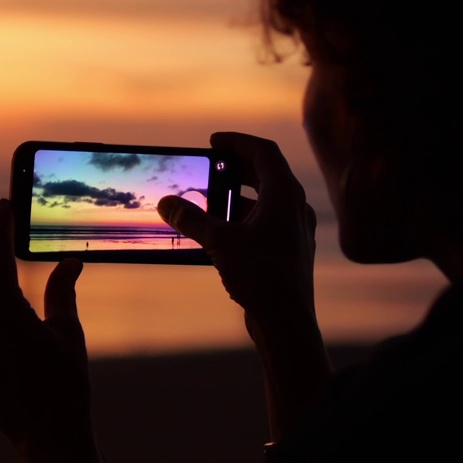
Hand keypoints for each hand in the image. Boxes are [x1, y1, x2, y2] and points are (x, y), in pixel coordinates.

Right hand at [158, 132, 328, 439]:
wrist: (287, 322)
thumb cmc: (261, 277)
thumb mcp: (219, 242)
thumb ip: (192, 219)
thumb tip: (167, 203)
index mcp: (284, 194)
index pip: (264, 152)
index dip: (238, 142)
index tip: (214, 141)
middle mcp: (294, 207)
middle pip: (266, 174)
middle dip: (236, 168)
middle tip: (211, 165)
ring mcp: (295, 230)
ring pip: (266, 201)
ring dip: (237, 196)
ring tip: (209, 199)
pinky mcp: (289, 251)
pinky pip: (266, 223)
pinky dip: (243, 219)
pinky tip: (220, 232)